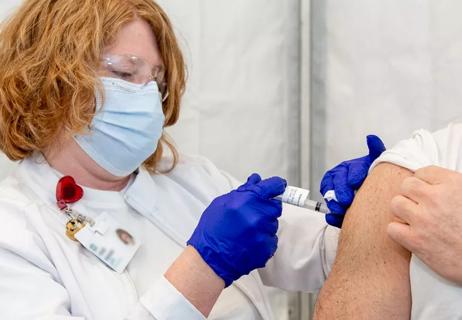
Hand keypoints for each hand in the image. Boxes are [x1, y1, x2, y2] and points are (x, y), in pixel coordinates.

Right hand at [187, 173, 285, 286]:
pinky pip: (272, 239)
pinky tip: (249, 242)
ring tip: (247, 231)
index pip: (273, 186)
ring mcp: (264, 233)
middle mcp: (259, 215)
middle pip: (275, 206)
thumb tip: (255, 181)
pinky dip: (263, 239)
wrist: (209, 260)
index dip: (277, 185)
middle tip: (254, 214)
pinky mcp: (267, 248)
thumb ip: (242, 192)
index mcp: (247, 200)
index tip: (279, 186)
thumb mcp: (221, 204)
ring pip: (273, 224)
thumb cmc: (211, 231)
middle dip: (267, 208)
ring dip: (264, 225)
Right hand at [320, 135, 385, 226]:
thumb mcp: (377, 163)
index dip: (352, 175)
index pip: (348, 169)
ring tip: (341, 209)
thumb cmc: (375, 176)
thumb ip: (376, 150)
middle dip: (340, 191)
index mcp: (349, 167)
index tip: (356, 181)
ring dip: (333, 203)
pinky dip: (331, 215)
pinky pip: (329, 211)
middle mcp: (340, 178)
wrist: (378, 194)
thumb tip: (371, 138)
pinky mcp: (336, 208)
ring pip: (329, 195)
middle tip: (347, 199)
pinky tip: (335, 218)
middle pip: (335, 182)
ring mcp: (336, 193)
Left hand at [387, 166, 461, 283]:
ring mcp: (424, 220)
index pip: (423, 172)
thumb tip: (435, 182)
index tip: (428, 192)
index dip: (424, 183)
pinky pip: (392, 228)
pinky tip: (411, 235)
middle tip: (420, 206)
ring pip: (396, 204)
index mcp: (453, 184)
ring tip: (415, 220)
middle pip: (406, 185)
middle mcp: (436, 199)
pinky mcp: (416, 241)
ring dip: (403, 212)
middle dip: (412, 195)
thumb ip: (452, 186)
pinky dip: (399, 232)